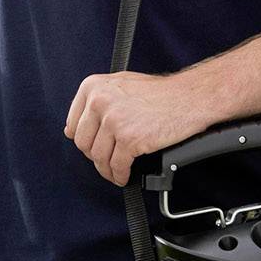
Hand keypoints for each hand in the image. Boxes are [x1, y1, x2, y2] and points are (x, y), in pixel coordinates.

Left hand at [65, 70, 212, 186]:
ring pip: (99, 157)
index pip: (73, 124)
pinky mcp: (130, 139)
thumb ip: (97, 102)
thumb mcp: (120, 85)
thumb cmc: (160, 92)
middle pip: (84, 143)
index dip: (83, 140)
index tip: (91, 147)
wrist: (189, 97)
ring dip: (106, 169)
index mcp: (93, 87)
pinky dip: (119, 175)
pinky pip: (117, 165)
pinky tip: (124, 175)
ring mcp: (114, 121)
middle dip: (95, 157)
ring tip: (115, 171)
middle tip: (105, 160)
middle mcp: (100, 102)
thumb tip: (71, 128)